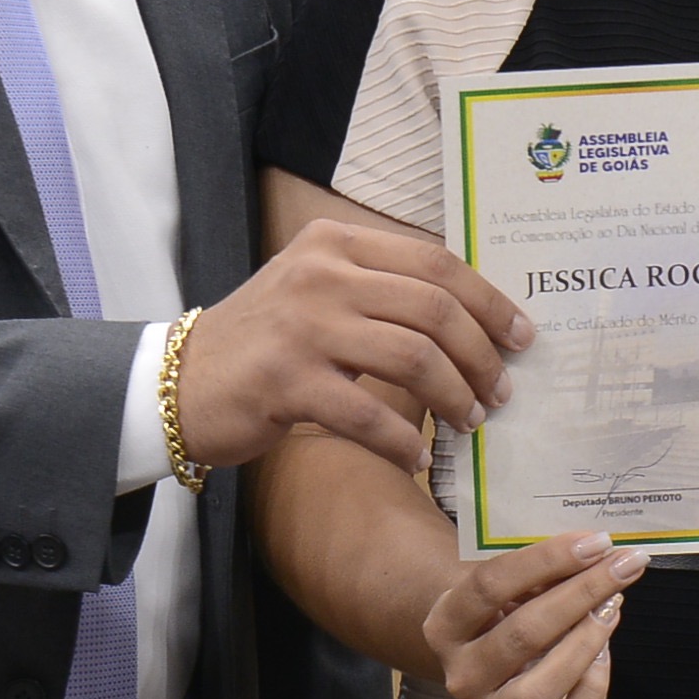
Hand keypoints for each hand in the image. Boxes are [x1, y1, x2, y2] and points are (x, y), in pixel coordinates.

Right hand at [178, 218, 531, 473]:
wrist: (179, 383)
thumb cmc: (265, 341)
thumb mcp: (319, 289)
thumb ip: (382, 290)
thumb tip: (474, 319)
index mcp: (337, 243)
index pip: (436, 263)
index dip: (488, 301)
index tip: (519, 336)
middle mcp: (321, 275)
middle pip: (434, 308)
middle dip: (480, 354)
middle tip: (500, 390)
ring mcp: (302, 327)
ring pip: (413, 357)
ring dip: (455, 396)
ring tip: (471, 420)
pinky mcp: (286, 382)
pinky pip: (368, 414)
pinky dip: (404, 440)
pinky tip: (417, 455)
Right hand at [428, 531, 642, 698]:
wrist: (486, 660)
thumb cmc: (502, 609)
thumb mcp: (507, 584)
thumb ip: (541, 571)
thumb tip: (600, 555)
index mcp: (444, 626)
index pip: (491, 585)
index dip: (547, 560)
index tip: (595, 541)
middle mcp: (462, 676)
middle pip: (523, 633)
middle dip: (581, 593)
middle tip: (623, 564)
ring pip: (541, 688)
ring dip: (586, 641)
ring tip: (614, 604)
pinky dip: (594, 682)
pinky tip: (605, 648)